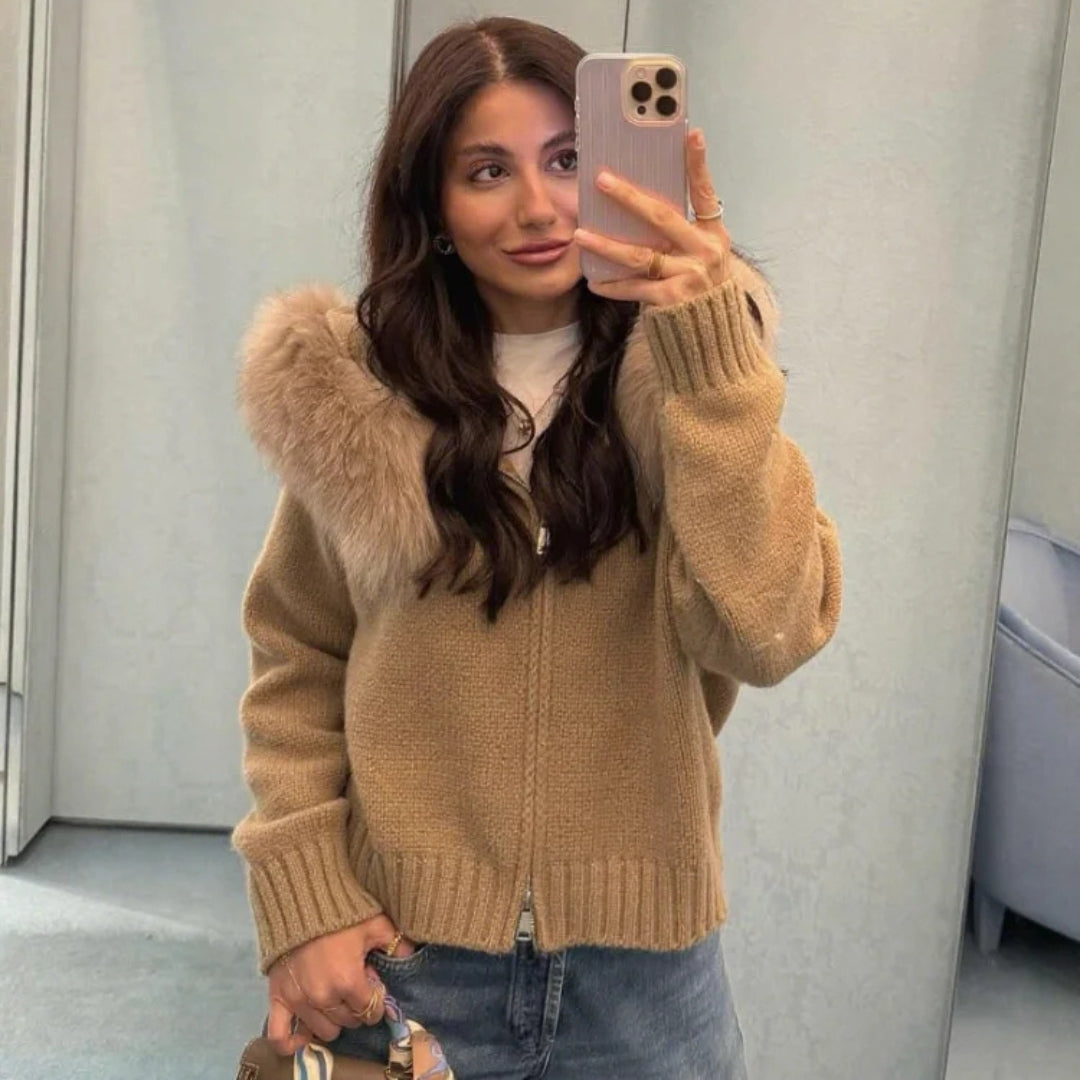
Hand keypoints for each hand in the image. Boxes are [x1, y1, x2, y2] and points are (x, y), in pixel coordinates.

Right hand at [265, 913, 419, 1054]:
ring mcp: (299, 1000)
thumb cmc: (341, 913)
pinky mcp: (278, 998)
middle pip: (349, 1021)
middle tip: (353, 986)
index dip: (376, 1000)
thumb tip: (411, 954)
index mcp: (349, 981)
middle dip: (356, 1008)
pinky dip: (291, 1042)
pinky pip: (280, 1034)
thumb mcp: (375, 924)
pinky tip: (302, 1038)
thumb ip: (395, 942)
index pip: (370, 1010)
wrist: (301, 901)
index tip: (373, 986)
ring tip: (334, 998)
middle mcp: (324, 996)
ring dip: (333, 1019)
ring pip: (324, 1030)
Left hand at [574, 127, 732, 305]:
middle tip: (601, 180)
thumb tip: (637, 207)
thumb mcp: (701, 254)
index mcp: (713, 234)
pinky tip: (593, 282)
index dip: (699, 164)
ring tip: (580, 236)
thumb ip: (679, 233)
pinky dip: (613, 286)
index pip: (705, 193)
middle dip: (628, 197)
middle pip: (661, 217)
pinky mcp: (672, 298)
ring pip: (640, 255)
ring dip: (606, 245)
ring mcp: (689, 275)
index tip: (692, 133)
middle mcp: (704, 251)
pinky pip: (635, 288)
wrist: (713, 332)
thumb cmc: (700, 286)